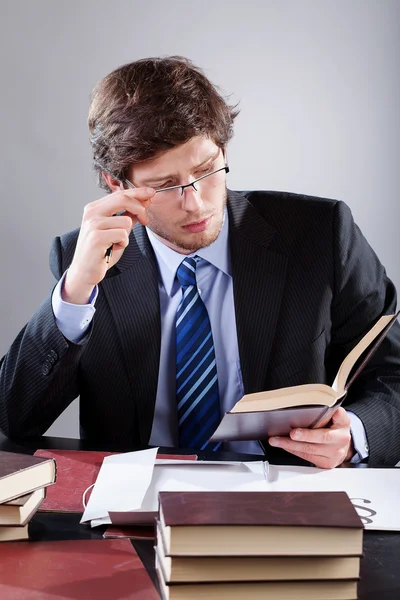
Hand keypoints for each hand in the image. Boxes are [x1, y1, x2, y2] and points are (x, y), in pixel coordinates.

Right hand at [63, 187, 154, 303]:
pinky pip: (123, 234)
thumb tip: (145, 202)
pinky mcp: (97, 237)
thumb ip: (129, 216)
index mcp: (95, 208)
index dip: (138, 192)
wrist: (84, 271)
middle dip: (140, 208)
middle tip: (146, 221)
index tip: (152, 193)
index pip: (120, 194)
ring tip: (116, 243)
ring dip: (127, 235)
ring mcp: (93, 224)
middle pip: (123, 199)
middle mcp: (92, 213)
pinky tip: (112, 249)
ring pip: (126, 221)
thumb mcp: (117, 230)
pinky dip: (123, 243)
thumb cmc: (101, 251)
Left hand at [268, 407, 353, 467]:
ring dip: (290, 445)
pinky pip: (307, 457)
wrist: (341, 446)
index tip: (331, 413)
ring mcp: (334, 454)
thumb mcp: (334, 416)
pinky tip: (284, 445)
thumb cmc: (333, 427)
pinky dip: (293, 450)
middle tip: (292, 433)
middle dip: (305, 436)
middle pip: (322, 437)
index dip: (336, 414)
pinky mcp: (326, 463)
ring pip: (310, 450)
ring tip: (276, 440)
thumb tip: (310, 402)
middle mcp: (341, 439)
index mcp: (343, 423)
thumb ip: (327, 410)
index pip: (340, 416)